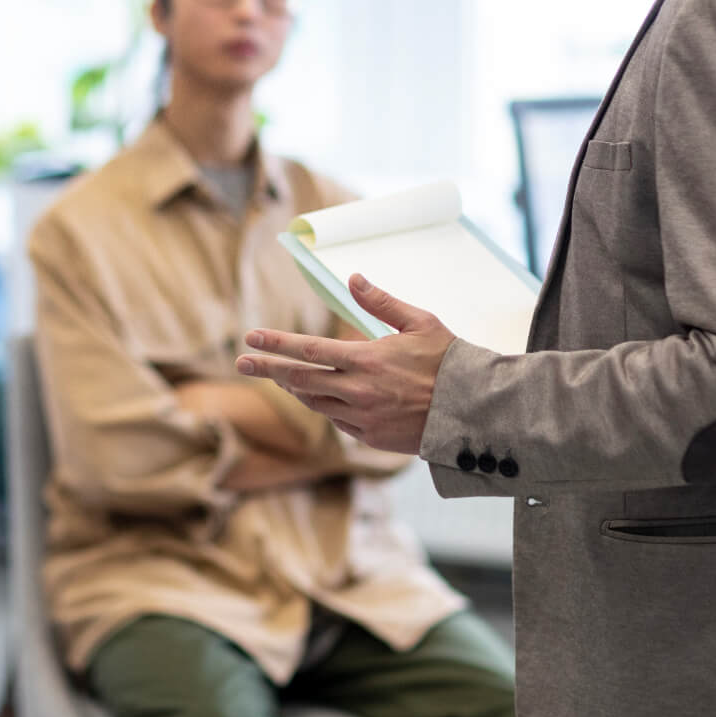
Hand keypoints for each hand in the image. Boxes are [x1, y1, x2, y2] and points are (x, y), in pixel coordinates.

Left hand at [236, 274, 456, 453]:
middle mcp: (358, 391)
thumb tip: (353, 279)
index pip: (308, 350)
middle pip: (300, 379)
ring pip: (315, 402)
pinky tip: (318, 397)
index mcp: (365, 360)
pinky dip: (325, 406)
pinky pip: (337, 421)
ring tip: (278, 377)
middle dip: (268, 369)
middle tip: (242, 362)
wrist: (473, 410)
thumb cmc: (448, 361)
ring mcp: (363, 417)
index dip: (275, 345)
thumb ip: (381, 302)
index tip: (250, 338)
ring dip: (294, 388)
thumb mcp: (419, 322)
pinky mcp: (371, 437)